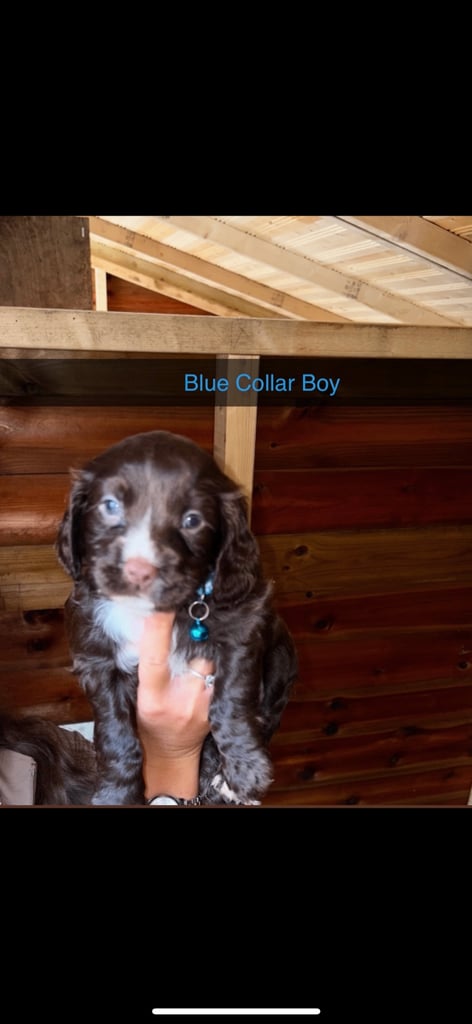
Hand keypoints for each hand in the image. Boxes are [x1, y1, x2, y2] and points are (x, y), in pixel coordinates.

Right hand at [136, 612, 213, 799]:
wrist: (172, 751)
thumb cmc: (149, 718)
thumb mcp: (136, 692)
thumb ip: (142, 660)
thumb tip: (144, 618)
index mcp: (152, 698)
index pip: (154, 657)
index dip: (158, 628)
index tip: (161, 602)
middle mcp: (182, 701)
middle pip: (193, 652)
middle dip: (193, 629)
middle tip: (193, 603)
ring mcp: (205, 705)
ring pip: (213, 659)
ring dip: (210, 640)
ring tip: (209, 620)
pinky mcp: (222, 706)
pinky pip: (226, 673)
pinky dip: (222, 657)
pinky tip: (222, 644)